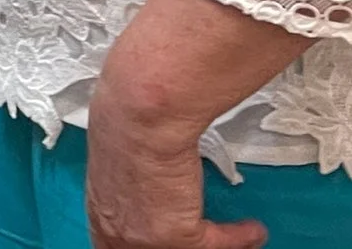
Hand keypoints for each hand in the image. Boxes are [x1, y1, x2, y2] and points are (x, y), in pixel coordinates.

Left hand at [85, 96, 264, 248]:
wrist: (141, 116)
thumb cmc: (126, 117)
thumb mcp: (113, 151)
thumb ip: (125, 174)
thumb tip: (141, 170)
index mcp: (101, 211)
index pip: (114, 242)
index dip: (137, 242)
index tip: (160, 237)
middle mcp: (118, 233)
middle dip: (175, 246)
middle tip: (199, 238)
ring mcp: (147, 240)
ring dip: (210, 244)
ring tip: (235, 239)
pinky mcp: (180, 237)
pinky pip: (216, 244)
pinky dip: (238, 237)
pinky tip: (250, 231)